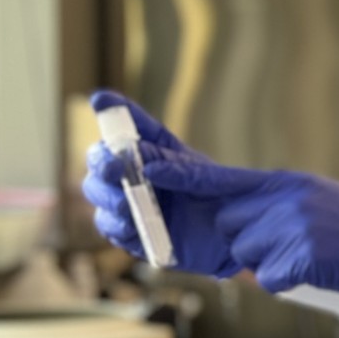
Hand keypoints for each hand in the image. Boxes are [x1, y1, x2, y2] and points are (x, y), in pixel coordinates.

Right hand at [82, 90, 245, 277]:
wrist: (240, 238)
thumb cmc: (226, 200)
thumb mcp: (207, 178)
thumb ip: (178, 169)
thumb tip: (145, 164)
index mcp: (159, 149)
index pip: (134, 124)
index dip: (114, 109)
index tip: (102, 99)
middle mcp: (139, 172)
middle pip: (102, 159)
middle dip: (101, 162)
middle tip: (112, 170)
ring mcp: (133, 202)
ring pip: (98, 193)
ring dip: (106, 196)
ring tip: (126, 204)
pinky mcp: (134, 232)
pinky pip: (110, 227)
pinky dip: (115, 225)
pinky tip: (130, 225)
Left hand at [156, 162, 338, 300]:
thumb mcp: (313, 197)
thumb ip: (270, 203)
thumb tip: (229, 218)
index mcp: (283, 182)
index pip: (215, 174)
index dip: (176, 172)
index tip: (143, 166)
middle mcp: (283, 199)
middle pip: (227, 224)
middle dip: (246, 240)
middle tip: (291, 241)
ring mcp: (292, 227)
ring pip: (244, 254)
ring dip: (269, 262)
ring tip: (311, 253)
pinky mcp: (301, 258)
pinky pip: (267, 279)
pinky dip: (288, 280)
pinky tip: (317, 268)